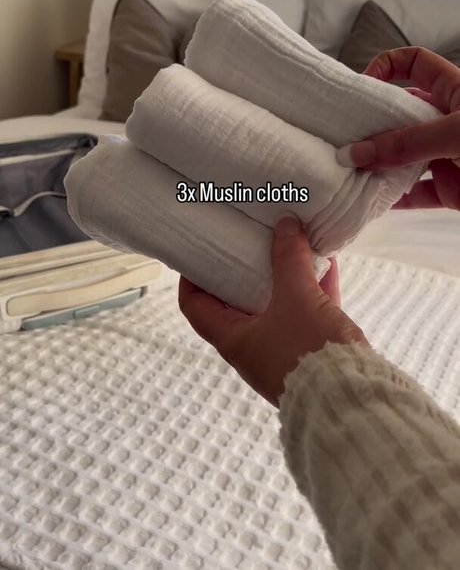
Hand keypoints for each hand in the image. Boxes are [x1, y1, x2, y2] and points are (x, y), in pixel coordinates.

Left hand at [178, 217, 367, 406]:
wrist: (353, 400)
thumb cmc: (309, 352)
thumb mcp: (296, 297)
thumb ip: (289, 258)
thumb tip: (285, 223)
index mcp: (233, 338)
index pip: (194, 305)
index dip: (192, 277)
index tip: (200, 250)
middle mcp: (254, 346)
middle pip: (238, 300)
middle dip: (247, 267)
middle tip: (250, 238)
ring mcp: (283, 350)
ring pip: (278, 304)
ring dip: (286, 274)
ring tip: (292, 241)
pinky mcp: (313, 352)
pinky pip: (309, 312)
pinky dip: (315, 287)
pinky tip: (328, 262)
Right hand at [336, 47, 459, 209]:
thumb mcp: (455, 133)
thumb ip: (407, 142)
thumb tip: (353, 153)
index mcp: (454, 91)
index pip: (415, 63)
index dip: (386, 66)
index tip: (359, 86)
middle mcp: (445, 121)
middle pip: (398, 114)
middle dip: (369, 123)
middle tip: (339, 134)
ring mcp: (445, 156)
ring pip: (401, 157)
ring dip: (376, 164)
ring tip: (345, 169)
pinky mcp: (449, 190)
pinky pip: (413, 195)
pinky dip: (391, 200)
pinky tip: (367, 202)